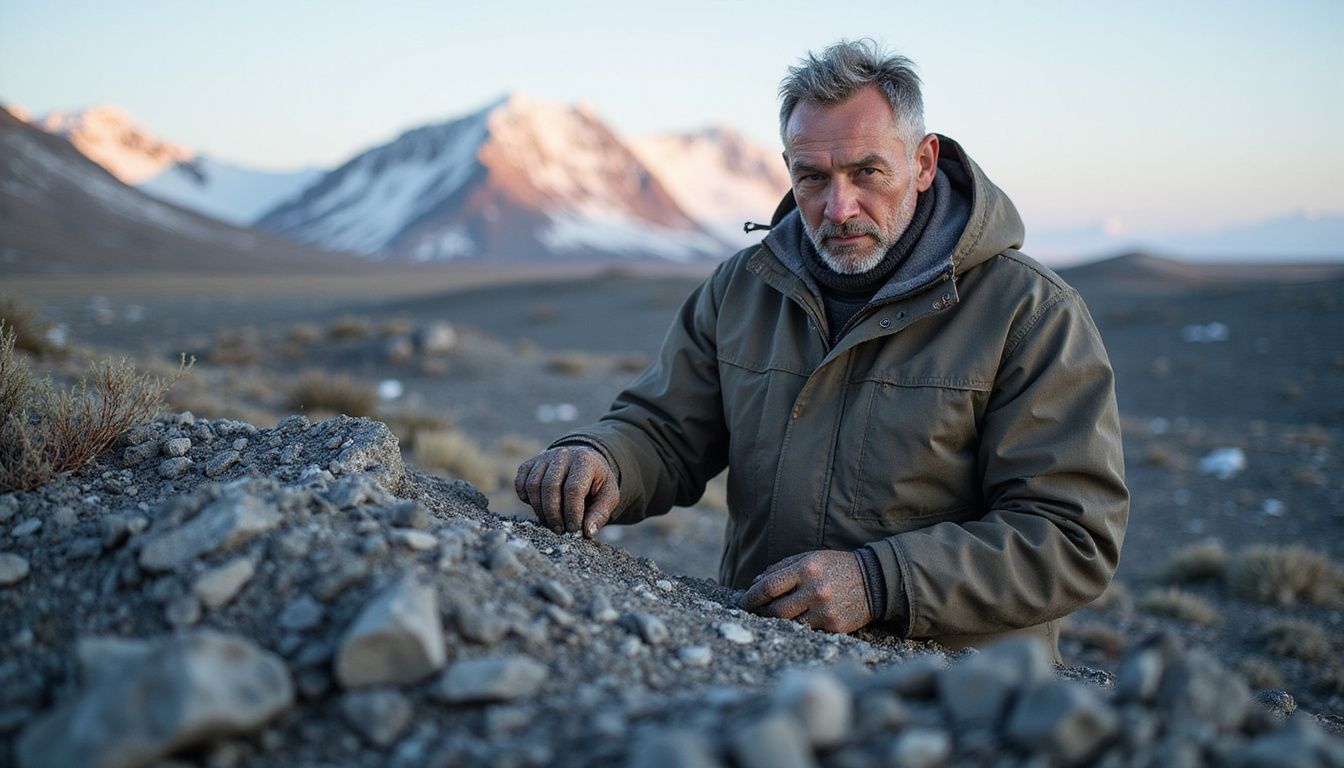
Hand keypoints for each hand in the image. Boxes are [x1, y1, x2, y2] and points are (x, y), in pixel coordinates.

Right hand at [515, 446, 617, 537]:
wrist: (583, 463)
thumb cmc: (596, 483)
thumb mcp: (608, 496)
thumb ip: (600, 514)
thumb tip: (587, 532)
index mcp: (584, 461)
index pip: (573, 489)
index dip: (572, 512)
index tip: (574, 529)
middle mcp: (562, 455)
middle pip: (550, 487)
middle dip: (553, 514)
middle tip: (559, 530)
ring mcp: (544, 457)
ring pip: (533, 485)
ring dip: (540, 509)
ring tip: (551, 522)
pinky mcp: (530, 463)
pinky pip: (521, 482)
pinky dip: (525, 498)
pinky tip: (538, 508)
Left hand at [740, 550, 871, 632]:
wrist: (874, 581)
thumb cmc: (836, 567)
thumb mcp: (810, 558)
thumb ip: (782, 568)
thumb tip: (756, 583)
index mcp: (806, 569)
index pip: (769, 586)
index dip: (751, 597)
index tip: (743, 602)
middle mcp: (815, 590)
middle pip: (775, 610)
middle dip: (760, 613)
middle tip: (753, 613)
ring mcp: (825, 610)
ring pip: (789, 623)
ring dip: (776, 622)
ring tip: (770, 618)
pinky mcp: (834, 627)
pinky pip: (806, 631)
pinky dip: (797, 627)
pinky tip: (794, 622)